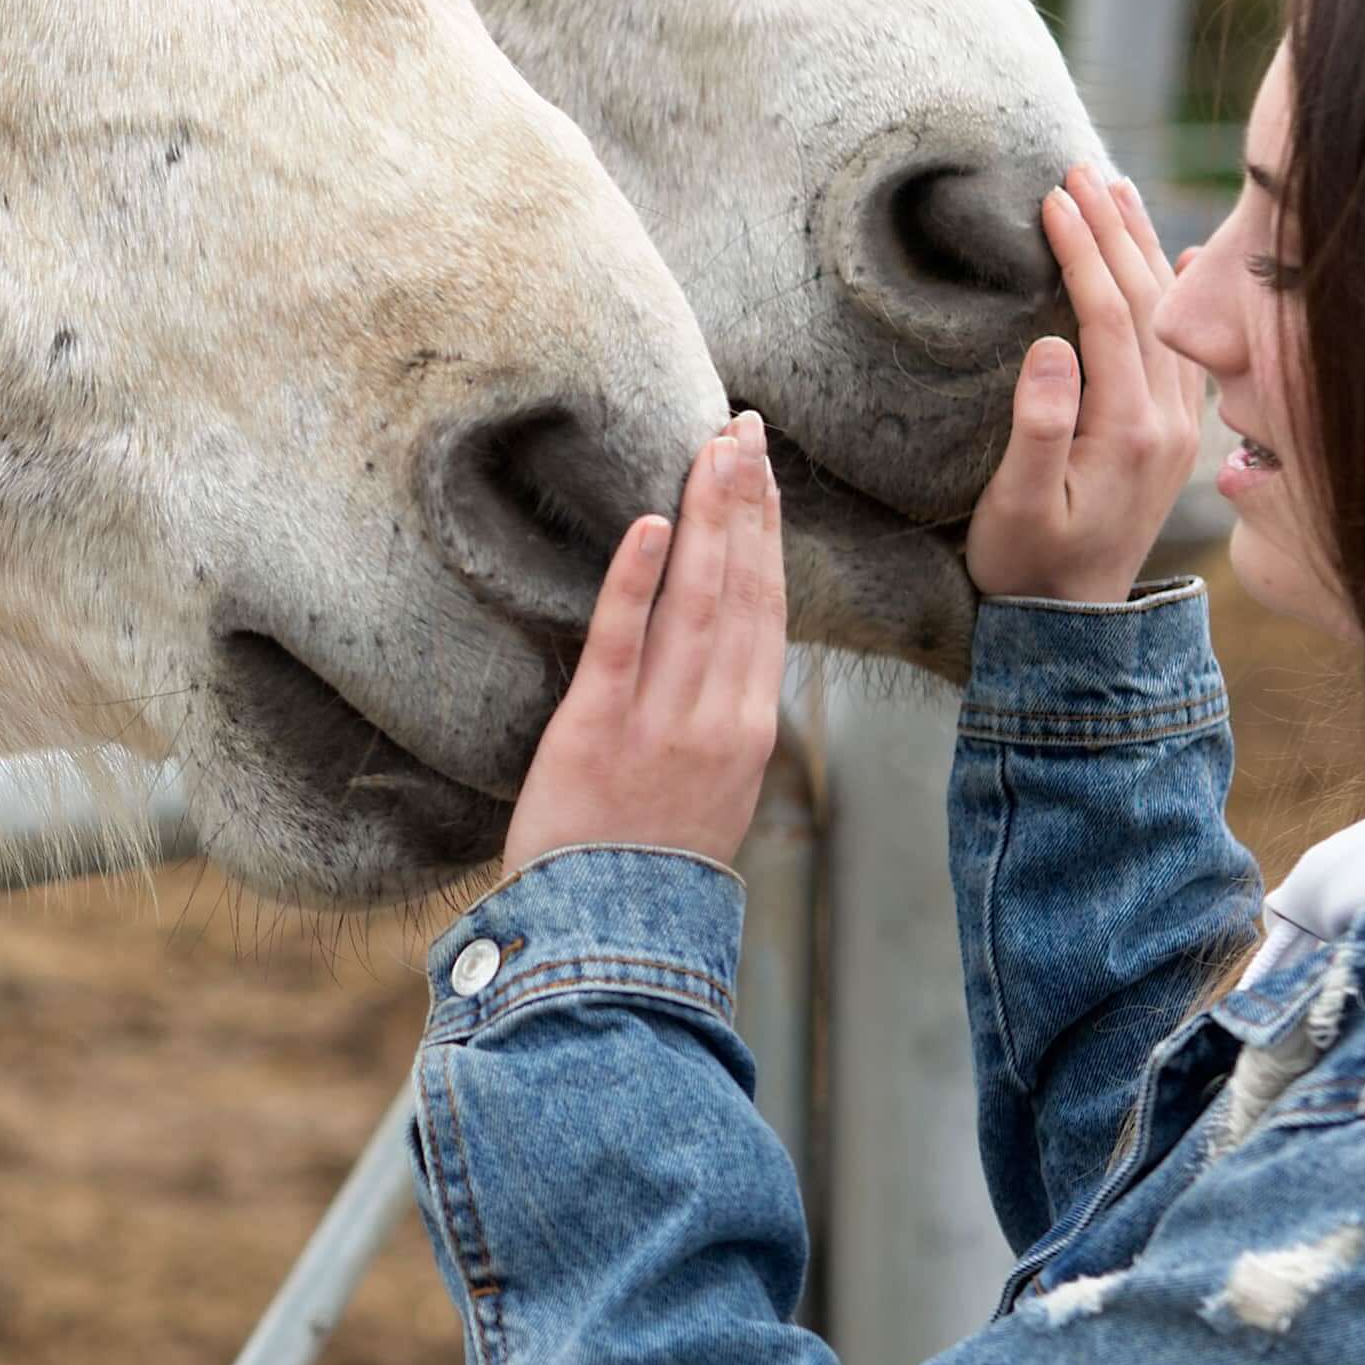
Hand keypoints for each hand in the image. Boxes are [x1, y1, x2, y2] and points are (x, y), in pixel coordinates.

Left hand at [503, 414, 786, 874]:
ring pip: (698, 600)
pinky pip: (620, 641)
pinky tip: (652, 522)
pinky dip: (638, 579)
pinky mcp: (596, 729)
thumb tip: (728, 661)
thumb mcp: (712, 793)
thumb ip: (721, 723)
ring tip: (713, 447)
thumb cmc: (649, 867)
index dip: (767, 534)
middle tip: (743, 426)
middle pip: (743, 588)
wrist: (608, 938)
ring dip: (709, 518)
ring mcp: (661, 722)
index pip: (768, 608)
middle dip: (747, 502)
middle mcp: (719, 717)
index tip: (765, 471)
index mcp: (750, 727)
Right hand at [966, 164, 1215, 606]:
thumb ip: (1038, 429)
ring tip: (1114, 190)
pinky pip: (1184, 348)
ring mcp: (1176, 428)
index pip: (1112, 316)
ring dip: (1141, 247)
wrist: (1069, 629)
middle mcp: (1167, 422)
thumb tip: (1053, 345)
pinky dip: (1178, 293)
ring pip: (1169, 317)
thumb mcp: (1016, 506)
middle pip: (1148, 302)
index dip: (1083, 251)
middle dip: (1114, 230)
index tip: (1053, 198)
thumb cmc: (1025, 565)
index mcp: (1129, 431)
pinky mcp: (1170, 435)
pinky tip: (1183, 257)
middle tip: (1080, 168)